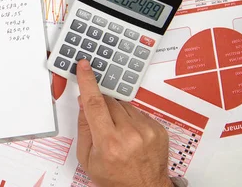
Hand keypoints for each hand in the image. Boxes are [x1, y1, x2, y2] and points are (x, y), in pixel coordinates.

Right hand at [75, 60, 171, 186]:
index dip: (88, 82)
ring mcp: (147, 131)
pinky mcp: (158, 128)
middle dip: (102, 107)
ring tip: (119, 134)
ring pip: (124, 105)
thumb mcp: (87, 158)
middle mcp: (130, 135)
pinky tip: (131, 136)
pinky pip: (138, 112)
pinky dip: (131, 119)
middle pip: (109, 102)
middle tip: (103, 124)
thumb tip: (84, 101)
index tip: (84, 66)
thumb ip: (84, 127)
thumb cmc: (115, 178)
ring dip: (117, 114)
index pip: (95, 104)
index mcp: (109, 143)